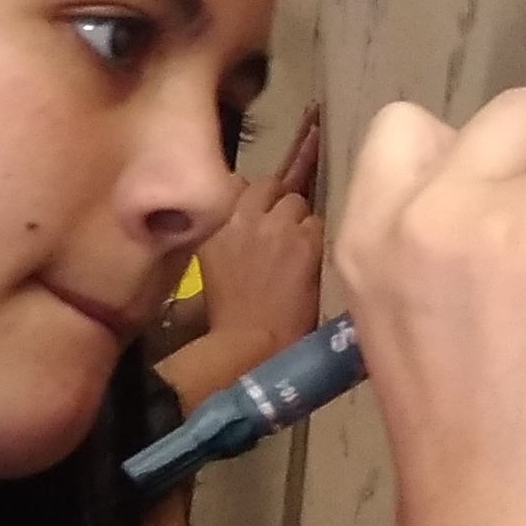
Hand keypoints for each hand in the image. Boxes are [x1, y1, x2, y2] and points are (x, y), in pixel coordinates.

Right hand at [167, 110, 323, 406]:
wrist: (249, 344)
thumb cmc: (223, 316)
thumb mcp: (206, 265)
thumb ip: (224, 232)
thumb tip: (241, 220)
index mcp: (208, 218)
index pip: (237, 181)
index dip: (254, 189)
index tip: (264, 187)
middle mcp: (238, 212)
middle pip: (272, 183)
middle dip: (283, 195)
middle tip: (300, 184)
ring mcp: (274, 223)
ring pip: (299, 200)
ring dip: (300, 222)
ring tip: (296, 254)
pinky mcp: (305, 239)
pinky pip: (318, 224)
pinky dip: (316, 242)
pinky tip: (306, 266)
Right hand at [336, 88, 525, 525]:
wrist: (511, 525)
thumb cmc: (464, 444)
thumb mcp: (399, 321)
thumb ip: (433, 240)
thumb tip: (514, 190)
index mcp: (373, 236)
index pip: (409, 126)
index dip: (473, 158)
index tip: (497, 215)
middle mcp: (435, 217)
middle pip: (523, 114)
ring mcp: (515, 229)